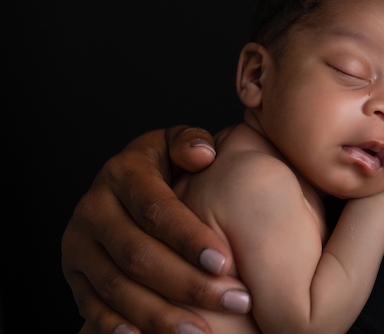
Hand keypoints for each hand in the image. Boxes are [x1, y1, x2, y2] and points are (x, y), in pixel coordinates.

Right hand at [62, 126, 250, 333]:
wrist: (123, 188)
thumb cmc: (166, 168)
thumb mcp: (175, 144)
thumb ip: (190, 142)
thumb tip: (202, 154)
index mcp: (120, 174)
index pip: (155, 209)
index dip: (189, 237)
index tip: (225, 262)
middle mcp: (92, 210)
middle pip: (138, 255)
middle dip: (188, 283)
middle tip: (235, 300)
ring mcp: (78, 247)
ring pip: (117, 289)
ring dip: (162, 316)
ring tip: (205, 332)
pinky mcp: (74, 277)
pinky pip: (93, 309)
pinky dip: (119, 329)